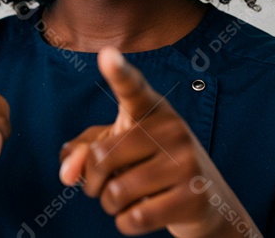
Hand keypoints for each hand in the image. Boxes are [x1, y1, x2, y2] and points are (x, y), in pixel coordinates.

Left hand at [58, 48, 259, 236]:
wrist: (207, 204)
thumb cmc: (149, 168)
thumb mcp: (115, 151)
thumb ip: (81, 153)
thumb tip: (67, 174)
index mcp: (151, 109)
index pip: (132, 89)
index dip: (118, 73)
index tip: (107, 54)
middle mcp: (172, 129)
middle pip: (101, 157)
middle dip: (91, 181)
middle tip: (103, 185)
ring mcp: (187, 162)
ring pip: (116, 192)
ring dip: (109, 204)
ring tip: (126, 199)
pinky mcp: (194, 198)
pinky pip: (135, 218)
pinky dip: (125, 222)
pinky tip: (140, 214)